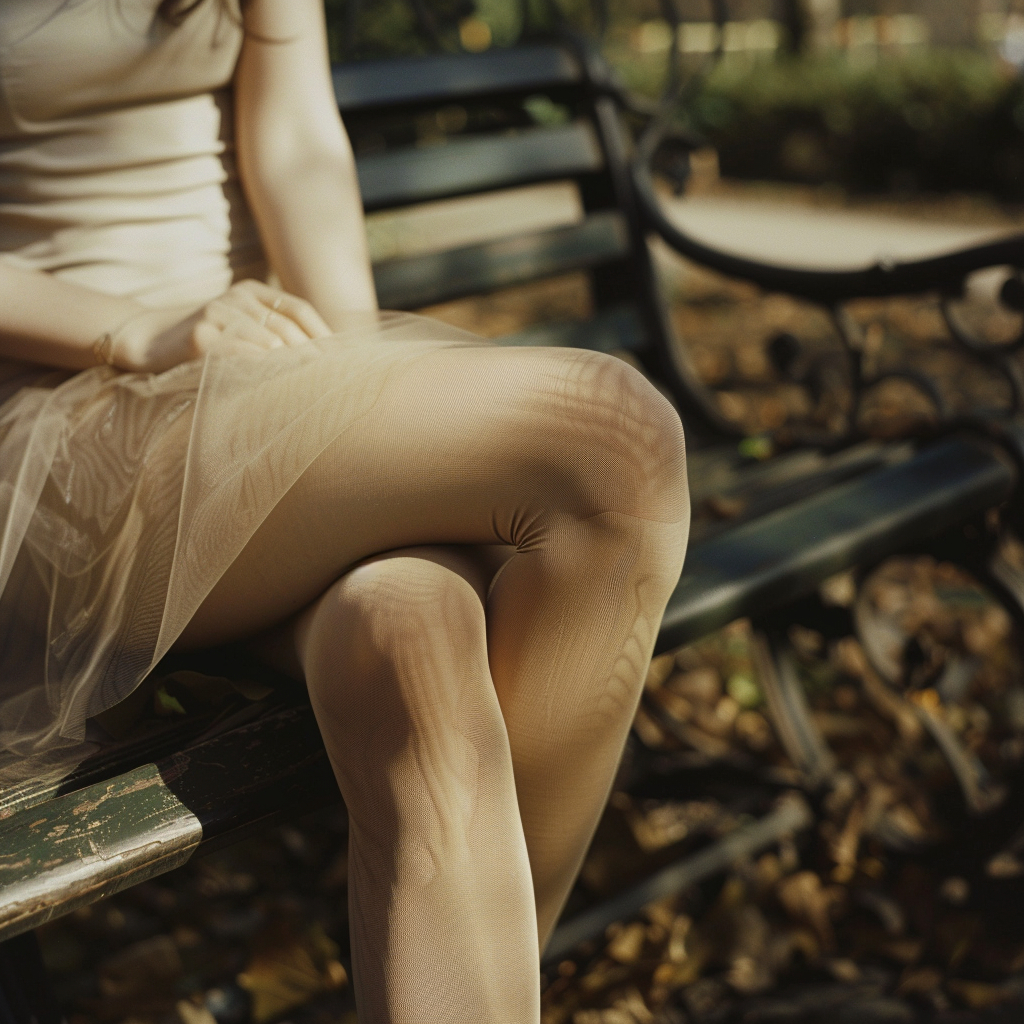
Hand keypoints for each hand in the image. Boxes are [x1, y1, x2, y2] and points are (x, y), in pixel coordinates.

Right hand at [110, 280, 332, 372]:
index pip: (299, 309)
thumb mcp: (243, 331)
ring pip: (268, 341)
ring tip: (308, 390)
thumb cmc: (207, 343)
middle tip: (330, 382)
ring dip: (291, 366)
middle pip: (288, 328)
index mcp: (253, 291)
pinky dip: (260, 369)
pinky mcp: (200, 335)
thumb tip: (325, 357)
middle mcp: (238, 296)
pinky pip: (239, 354)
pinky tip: (273, 386)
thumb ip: (276, 335)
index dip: (323, 334)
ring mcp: (218, 312)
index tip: (341, 361)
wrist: (149, 342)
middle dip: (312, 356)